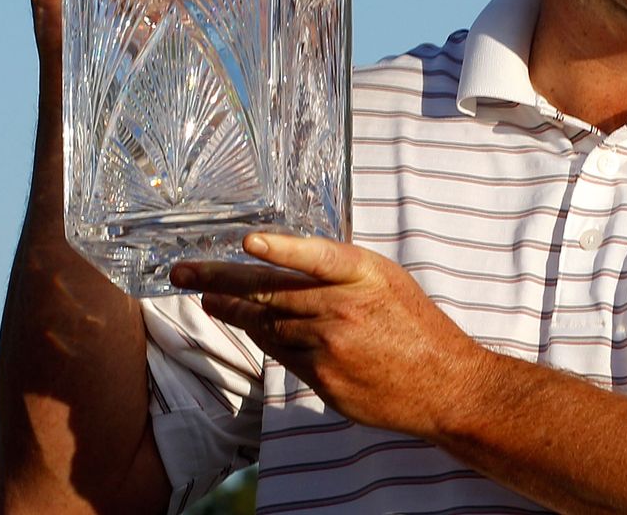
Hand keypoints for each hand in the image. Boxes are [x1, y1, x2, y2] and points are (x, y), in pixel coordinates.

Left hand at [170, 235, 489, 437]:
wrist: (443, 384)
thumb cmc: (414, 325)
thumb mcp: (386, 281)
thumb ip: (339, 272)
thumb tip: (286, 265)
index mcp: (364, 275)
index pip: (318, 257)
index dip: (283, 249)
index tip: (248, 242)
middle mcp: (345, 308)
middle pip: (271, 292)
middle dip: (221, 281)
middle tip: (183, 273)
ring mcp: (331, 346)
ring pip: (269, 324)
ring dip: (234, 310)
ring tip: (207, 299)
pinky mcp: (323, 378)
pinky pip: (283, 354)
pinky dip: (266, 339)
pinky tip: (251, 328)